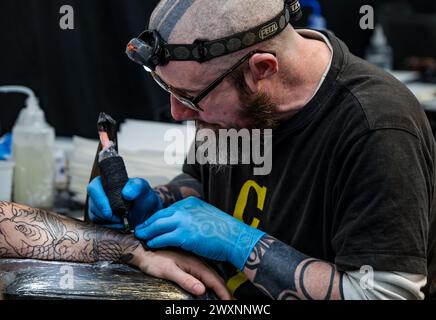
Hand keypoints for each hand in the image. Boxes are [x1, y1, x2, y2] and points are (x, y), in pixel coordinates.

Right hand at [87, 177, 162, 229]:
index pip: (94, 188)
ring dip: (109, 222)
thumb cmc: (143, 197)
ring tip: (124, 221)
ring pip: (95, 216)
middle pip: (93, 205)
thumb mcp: (144, 189)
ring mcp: (97, 205)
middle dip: (105, 215)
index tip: (109, 212)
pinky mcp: (99, 217)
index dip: (99, 200)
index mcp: (106, 181)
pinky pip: (98, 224)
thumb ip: (137, 187)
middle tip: (120, 220)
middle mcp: (98, 192)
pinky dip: (110, 226)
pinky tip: (121, 225)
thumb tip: (125, 193)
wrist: (146, 211)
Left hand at [134, 249, 230, 299]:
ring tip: (223, 296)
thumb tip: (202, 290)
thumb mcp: (169, 271)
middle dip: (223, 290)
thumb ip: (185, 280)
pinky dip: (210, 282)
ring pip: (210, 276)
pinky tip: (209, 286)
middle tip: (229, 301)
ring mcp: (193, 262)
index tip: (228, 302)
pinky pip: (204, 274)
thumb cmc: (154, 260)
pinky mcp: (188, 264)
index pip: (213, 280)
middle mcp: (196, 262)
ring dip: (218, 286)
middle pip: (215, 278)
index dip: (222, 292)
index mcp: (195, 263)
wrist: (144, 250)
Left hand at [135, 197, 264, 269]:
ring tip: (141, 236)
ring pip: (158, 226)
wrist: (234, 237)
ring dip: (147, 232)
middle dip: (147, 223)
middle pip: (159, 216)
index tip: (150, 222)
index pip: (167, 210)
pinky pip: (163, 238)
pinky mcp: (184, 235)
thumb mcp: (205, 214)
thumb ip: (191, 215)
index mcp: (189, 203)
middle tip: (139, 228)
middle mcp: (185, 209)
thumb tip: (182, 222)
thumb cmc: (222, 230)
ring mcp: (184, 221)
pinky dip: (155, 241)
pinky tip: (151, 244)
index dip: (156, 217)